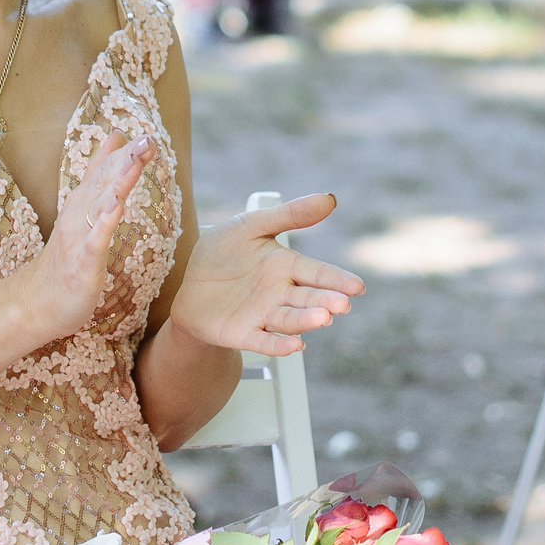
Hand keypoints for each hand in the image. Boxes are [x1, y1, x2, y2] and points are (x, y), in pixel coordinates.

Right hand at [9, 136, 153, 344]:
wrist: (35, 303)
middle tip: (148, 140)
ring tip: (135, 163)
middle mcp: (78, 217)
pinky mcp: (81, 264)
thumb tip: (114, 140)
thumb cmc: (65, 260)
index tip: (147, 135)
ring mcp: (78, 240)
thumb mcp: (83, 214)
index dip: (125, 154)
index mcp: (81, 205)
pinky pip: (94, 241)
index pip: (103, 173)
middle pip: (104, 183)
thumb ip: (97, 176)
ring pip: (100, 206)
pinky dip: (104, 223)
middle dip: (126, 161)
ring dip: (118, 183)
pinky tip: (116, 207)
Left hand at [166, 192, 362, 356]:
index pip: (317, 273)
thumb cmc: (223, 252)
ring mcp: (264, 316)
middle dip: (325, 302)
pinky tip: (295, 345)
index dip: (337, 280)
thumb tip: (329, 199)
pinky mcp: (245, 334)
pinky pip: (264, 341)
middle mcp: (281, 294)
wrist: (187, 282)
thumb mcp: (251, 226)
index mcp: (287, 266)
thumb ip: (288, 215)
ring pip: (290, 320)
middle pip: (308, 299)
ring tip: (323, 318)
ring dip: (306, 320)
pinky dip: (280, 345)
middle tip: (342, 304)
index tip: (357, 286)